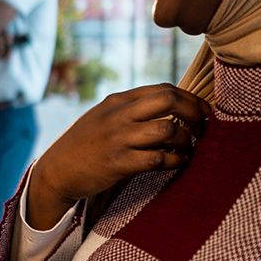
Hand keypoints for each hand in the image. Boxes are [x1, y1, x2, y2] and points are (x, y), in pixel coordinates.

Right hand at [27, 83, 209, 228]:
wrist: (57, 170)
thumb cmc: (85, 144)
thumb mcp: (104, 116)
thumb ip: (131, 109)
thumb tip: (170, 105)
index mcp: (118, 101)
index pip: (164, 89)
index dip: (191, 99)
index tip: (204, 112)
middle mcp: (119, 115)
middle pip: (169, 101)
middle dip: (194, 113)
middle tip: (202, 128)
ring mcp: (119, 139)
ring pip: (168, 130)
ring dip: (186, 141)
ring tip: (188, 148)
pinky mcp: (119, 163)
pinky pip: (159, 159)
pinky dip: (175, 161)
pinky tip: (178, 163)